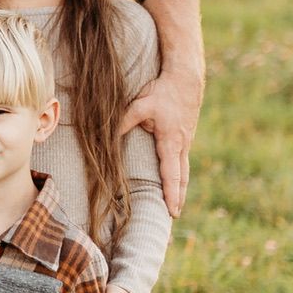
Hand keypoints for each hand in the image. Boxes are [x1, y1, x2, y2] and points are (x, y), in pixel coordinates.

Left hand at [126, 0, 204, 216]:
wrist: (186, 77)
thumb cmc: (163, 91)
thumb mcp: (140, 105)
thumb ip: (124, 121)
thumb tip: (106, 134)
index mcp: (171, 141)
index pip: (171, 173)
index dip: (171, 193)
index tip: (173, 210)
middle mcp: (181, 144)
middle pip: (182, 177)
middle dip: (178, 197)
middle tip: (174, 215)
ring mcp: (186, 140)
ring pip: (184, 169)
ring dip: (180, 187)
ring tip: (176, 203)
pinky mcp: (185, 135)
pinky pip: (183, 159)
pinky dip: (180, 173)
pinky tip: (176, 177)